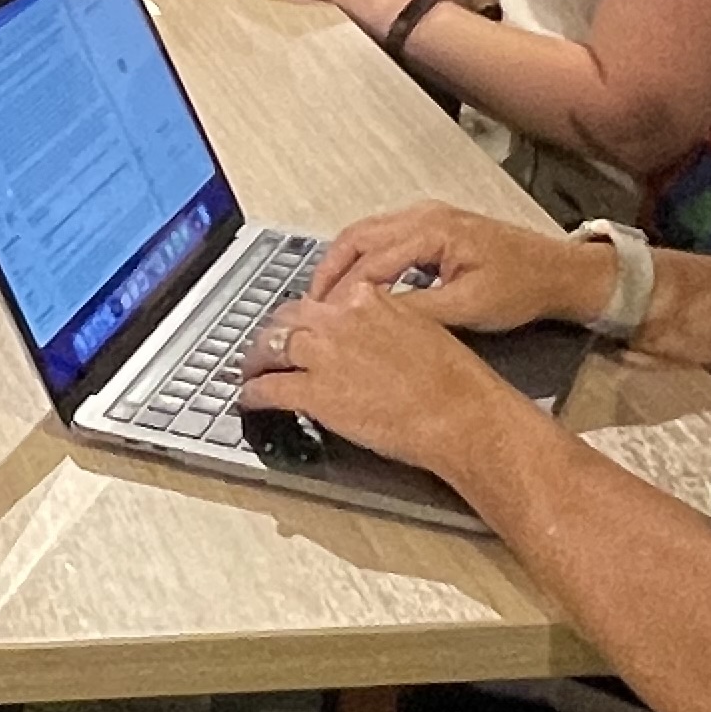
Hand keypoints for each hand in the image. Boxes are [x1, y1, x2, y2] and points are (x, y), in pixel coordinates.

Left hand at [234, 286, 516, 479]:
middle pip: (287, 318)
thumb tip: (369, 332)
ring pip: (270, 348)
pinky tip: (250, 398)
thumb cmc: (453, 378)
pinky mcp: (314, 392)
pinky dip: (254, 393)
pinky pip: (269, 388)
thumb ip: (386, 321)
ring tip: (250, 371)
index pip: (320, 299)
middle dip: (274, 333)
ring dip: (256, 360)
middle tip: (267, 347)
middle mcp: (338, 319)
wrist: (460, 412)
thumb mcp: (420, 328)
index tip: (302, 326)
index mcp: (366, 299)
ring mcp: (322, 354)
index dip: (306, 317)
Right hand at [311, 203, 611, 329]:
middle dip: (329, 271)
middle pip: (357, 237)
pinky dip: (360, 257)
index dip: (343, 292)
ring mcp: (427, 215)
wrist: (559, 271)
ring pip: (366, 233)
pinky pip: (382, 235)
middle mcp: (423, 215)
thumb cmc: (520, 289)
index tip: (320, 320)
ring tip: (323, 297)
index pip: (371, 261)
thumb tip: (371, 319)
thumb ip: (418, 310)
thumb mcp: (470, 307)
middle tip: (309, 306)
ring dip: (342, 262)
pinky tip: (355, 285)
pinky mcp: (432, 224)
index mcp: (432, 231)